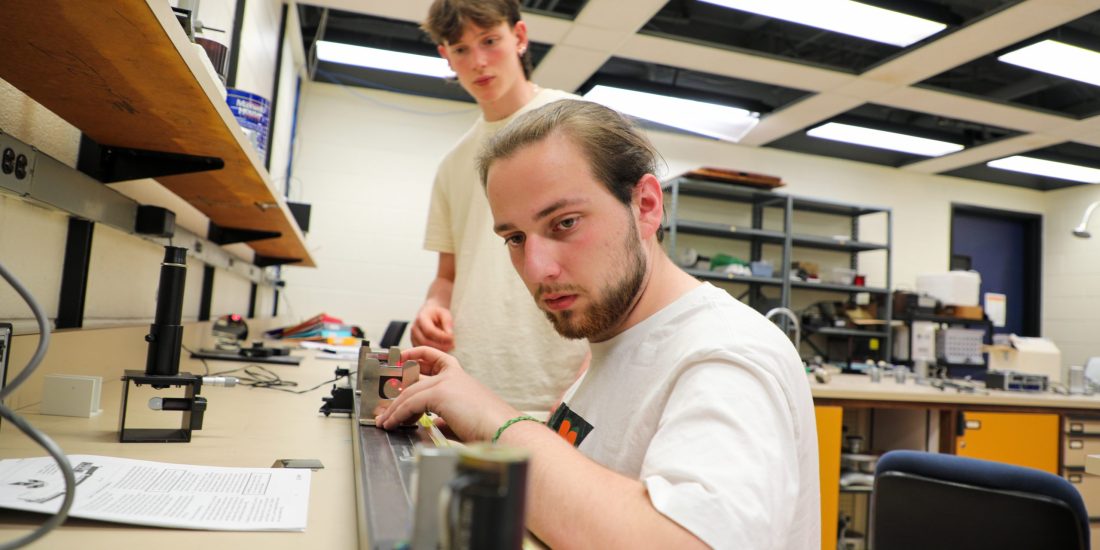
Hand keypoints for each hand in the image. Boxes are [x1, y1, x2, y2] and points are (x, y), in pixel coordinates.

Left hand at [375, 347, 517, 441]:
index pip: (437, 358)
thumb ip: (447, 417)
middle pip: (416, 380)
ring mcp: (447, 382)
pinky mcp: (440, 392)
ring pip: (410, 392)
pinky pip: (410, 402)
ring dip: (394, 409)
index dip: (418, 353)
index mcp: (461, 378)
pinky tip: (393, 424)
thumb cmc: (491, 428)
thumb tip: (436, 422)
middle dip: (397, 396)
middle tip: (385, 411)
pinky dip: (397, 415)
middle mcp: (453, 376)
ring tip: (385, 423)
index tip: (404, 355)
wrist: (504, 429)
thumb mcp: (464, 418)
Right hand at [410, 303, 454, 350]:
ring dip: (437, 350)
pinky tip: (443, 349)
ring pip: (423, 348)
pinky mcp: (415, 344)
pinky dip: (433, 352)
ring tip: (449, 347)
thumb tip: (449, 336)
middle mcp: (414, 328)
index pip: (429, 331)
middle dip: (440, 345)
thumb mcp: (445, 314)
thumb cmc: (437, 314)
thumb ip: (448, 323)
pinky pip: (423, 352)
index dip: (441, 336)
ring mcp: (413, 337)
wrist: (429, 314)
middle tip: (452, 345)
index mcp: (421, 318)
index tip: (452, 338)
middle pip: (425, 341)